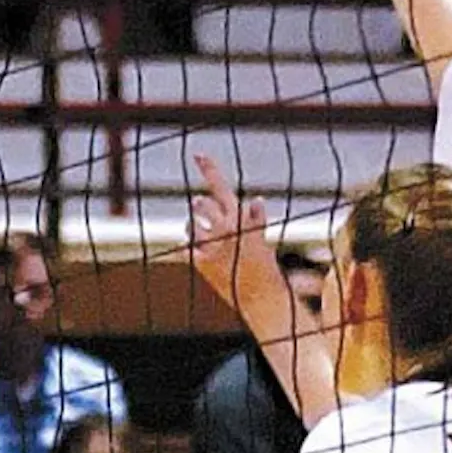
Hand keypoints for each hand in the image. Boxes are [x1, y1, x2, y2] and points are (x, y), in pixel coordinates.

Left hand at [187, 152, 279, 304]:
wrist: (261, 298)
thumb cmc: (264, 268)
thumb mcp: (261, 239)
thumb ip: (254, 219)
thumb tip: (256, 200)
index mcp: (240, 217)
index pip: (221, 187)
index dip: (209, 168)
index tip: (197, 154)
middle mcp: (225, 228)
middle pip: (201, 204)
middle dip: (202, 208)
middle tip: (206, 214)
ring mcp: (212, 245)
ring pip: (191, 225)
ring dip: (195, 228)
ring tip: (207, 237)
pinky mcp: (202, 262)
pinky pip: (187, 247)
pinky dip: (192, 248)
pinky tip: (200, 253)